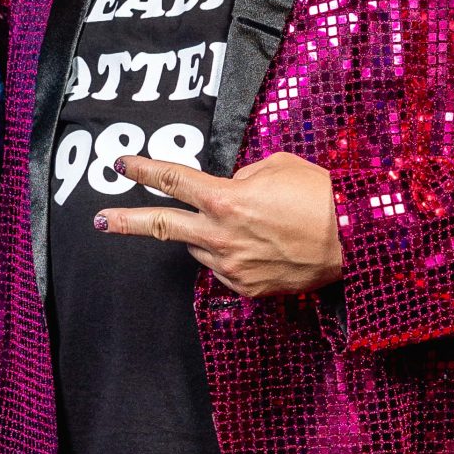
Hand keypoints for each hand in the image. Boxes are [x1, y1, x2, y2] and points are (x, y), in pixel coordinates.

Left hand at [93, 151, 342, 297]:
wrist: (353, 240)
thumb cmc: (321, 196)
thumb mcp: (277, 166)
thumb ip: (241, 176)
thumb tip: (227, 188)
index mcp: (225, 199)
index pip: (172, 181)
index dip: (143, 170)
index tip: (121, 166)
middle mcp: (220, 235)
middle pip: (162, 226)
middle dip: (125, 222)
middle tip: (99, 220)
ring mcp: (230, 265)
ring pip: (200, 246)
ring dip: (209, 234)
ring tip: (249, 225)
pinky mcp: (245, 287)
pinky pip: (223, 267)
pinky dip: (231, 253)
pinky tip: (260, 246)